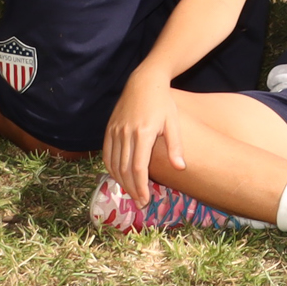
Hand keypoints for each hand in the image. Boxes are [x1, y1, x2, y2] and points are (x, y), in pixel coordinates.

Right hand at [101, 72, 184, 210]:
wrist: (144, 82)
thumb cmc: (163, 103)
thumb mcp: (173, 123)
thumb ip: (175, 146)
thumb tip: (180, 168)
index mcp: (144, 133)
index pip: (139, 168)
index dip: (140, 187)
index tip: (145, 200)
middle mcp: (126, 134)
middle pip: (125, 170)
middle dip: (131, 189)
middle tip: (139, 203)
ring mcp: (115, 131)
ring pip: (114, 164)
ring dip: (121, 182)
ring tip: (131, 193)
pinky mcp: (109, 129)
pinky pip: (107, 154)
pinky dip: (111, 169)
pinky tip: (119, 177)